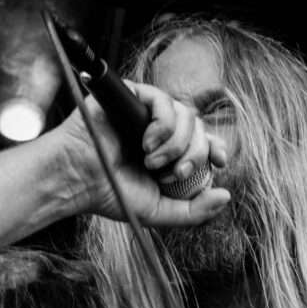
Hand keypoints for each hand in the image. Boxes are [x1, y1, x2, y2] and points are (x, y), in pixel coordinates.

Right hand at [57, 83, 230, 227]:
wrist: (79, 181)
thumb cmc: (112, 194)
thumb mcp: (159, 211)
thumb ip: (195, 211)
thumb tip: (227, 195)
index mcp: (169, 152)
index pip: (204, 140)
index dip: (216, 147)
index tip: (219, 161)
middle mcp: (160, 130)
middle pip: (199, 128)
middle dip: (194, 154)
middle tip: (173, 174)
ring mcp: (147, 112)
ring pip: (186, 114)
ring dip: (176, 143)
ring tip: (152, 161)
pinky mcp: (133, 96)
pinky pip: (163, 100)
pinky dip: (163, 125)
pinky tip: (146, 143)